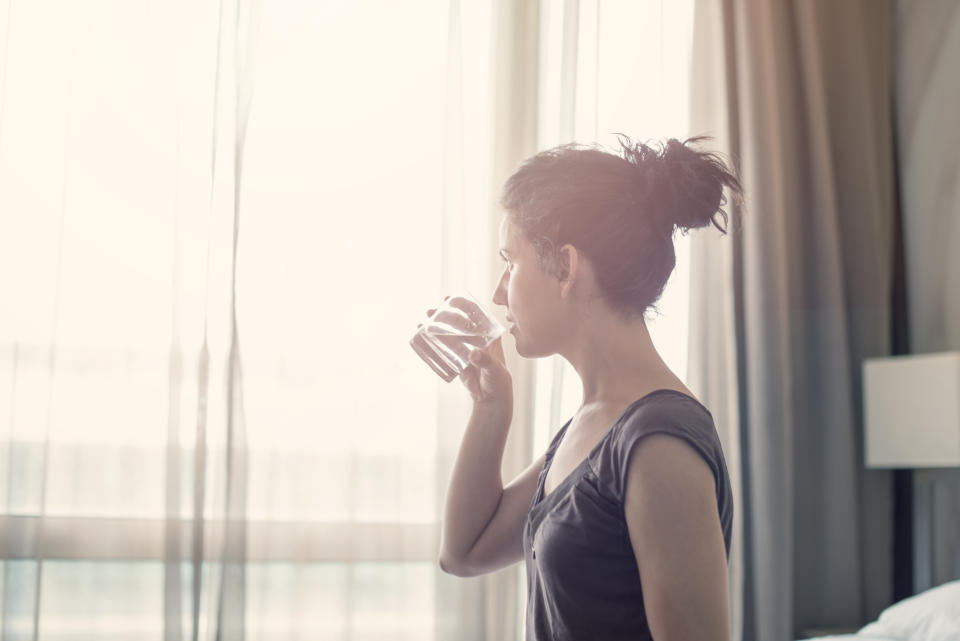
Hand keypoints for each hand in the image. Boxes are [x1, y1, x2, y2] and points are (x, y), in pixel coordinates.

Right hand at [419, 296, 512, 410]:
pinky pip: (444, 349)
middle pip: (459, 322)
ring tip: (423, 322)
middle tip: (431, 311)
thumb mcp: (495, 370)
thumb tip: (473, 354)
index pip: (476, 315)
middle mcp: (477, 339)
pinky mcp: (457, 360)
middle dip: (444, 314)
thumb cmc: (499, 381)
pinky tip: (423, 336)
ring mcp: (466, 349)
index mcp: (489, 336)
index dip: (463, 305)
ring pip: (450, 334)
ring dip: (436, 326)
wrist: (491, 399)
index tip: (450, 299)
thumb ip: (486, 362)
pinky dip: (434, 342)